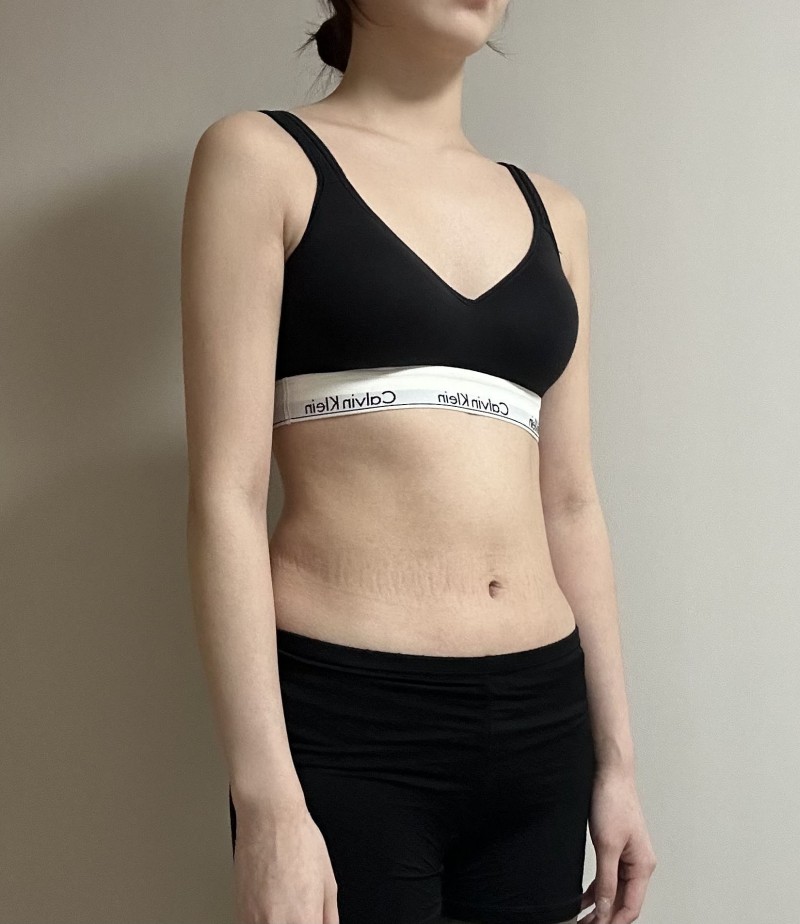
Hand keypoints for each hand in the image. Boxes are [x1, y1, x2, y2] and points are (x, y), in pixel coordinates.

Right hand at [233, 803, 338, 923]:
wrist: (269, 817)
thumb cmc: (298, 839)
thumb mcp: (328, 880)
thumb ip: (330, 914)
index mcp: (304, 919)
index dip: (312, 923)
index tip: (312, 918)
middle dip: (297, 921)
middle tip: (300, 909)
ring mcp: (254, 920)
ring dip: (279, 920)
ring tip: (285, 903)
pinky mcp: (239, 911)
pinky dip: (263, 919)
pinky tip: (271, 905)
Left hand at [579, 769, 656, 922]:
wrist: (610, 774)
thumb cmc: (614, 801)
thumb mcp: (607, 845)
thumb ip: (607, 879)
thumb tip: (605, 908)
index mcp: (643, 865)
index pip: (631, 906)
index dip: (613, 922)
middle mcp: (638, 863)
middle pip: (624, 901)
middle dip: (606, 916)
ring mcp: (628, 855)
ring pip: (616, 890)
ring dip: (601, 905)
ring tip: (583, 918)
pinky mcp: (616, 847)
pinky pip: (609, 876)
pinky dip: (598, 889)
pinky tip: (585, 898)